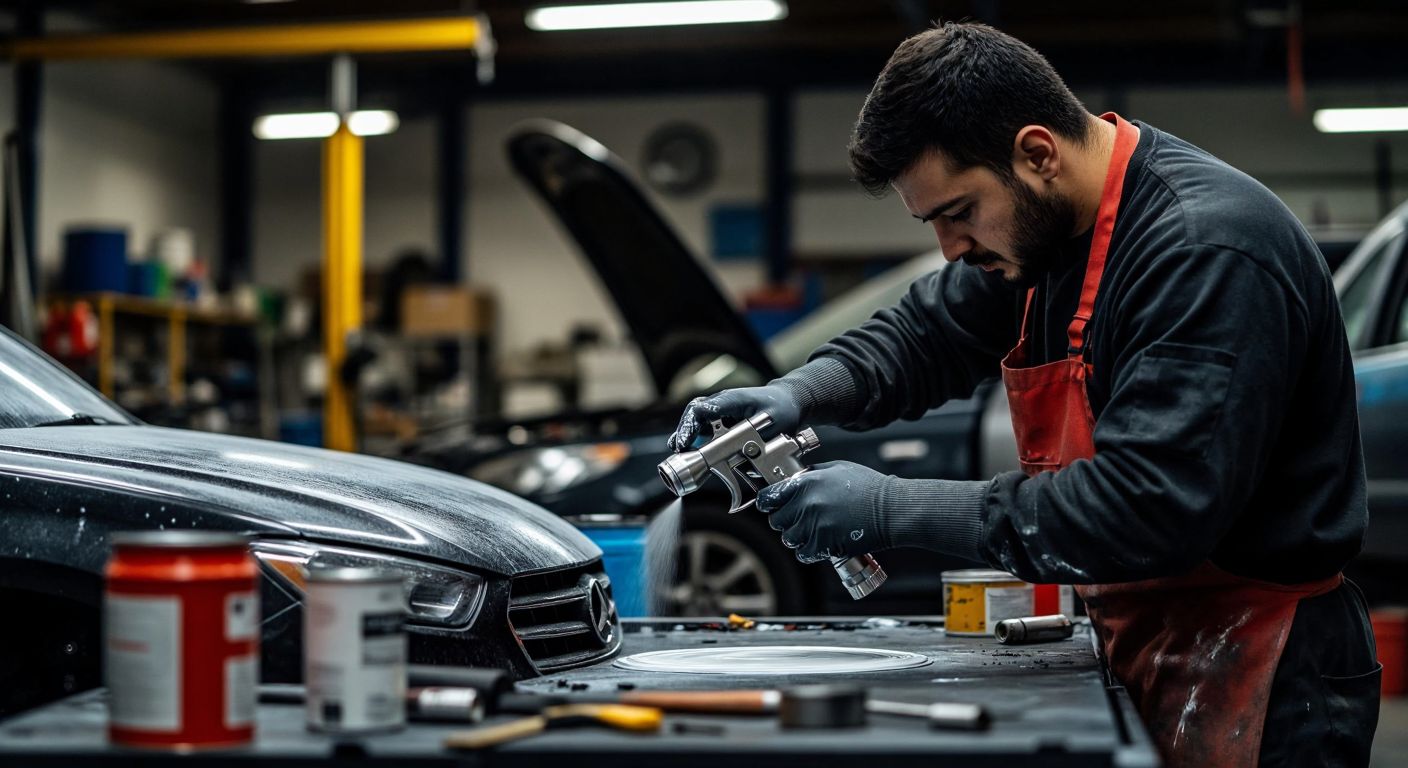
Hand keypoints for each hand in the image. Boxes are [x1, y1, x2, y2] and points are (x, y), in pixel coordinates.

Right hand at [666, 384, 801, 452]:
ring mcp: (721, 410)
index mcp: (732, 400)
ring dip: (689, 436)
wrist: (788, 401)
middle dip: (684, 432)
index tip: (684, 443)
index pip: (702, 410)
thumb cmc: (781, 408)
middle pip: (694, 414)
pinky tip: (695, 451)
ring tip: (681, 452)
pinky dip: (698, 439)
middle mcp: (722, 403)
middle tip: (679, 450)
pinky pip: (705, 427)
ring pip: (697, 420)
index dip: (690, 427)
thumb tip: (740, 453)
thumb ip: (757, 436)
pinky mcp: (723, 419)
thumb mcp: (774, 421)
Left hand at [755, 461, 888, 562]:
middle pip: (776, 521)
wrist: (891, 509)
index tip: (770, 505)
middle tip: (800, 518)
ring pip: (789, 539)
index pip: (768, 497)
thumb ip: (810, 474)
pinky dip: (809, 551)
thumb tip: (792, 479)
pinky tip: (820, 542)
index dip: (767, 502)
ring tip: (812, 530)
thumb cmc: (868, 487)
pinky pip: (804, 553)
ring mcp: (815, 526)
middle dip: (785, 520)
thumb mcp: (836, 468)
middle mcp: (806, 504)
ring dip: (797, 537)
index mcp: (806, 483)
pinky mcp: (825, 545)